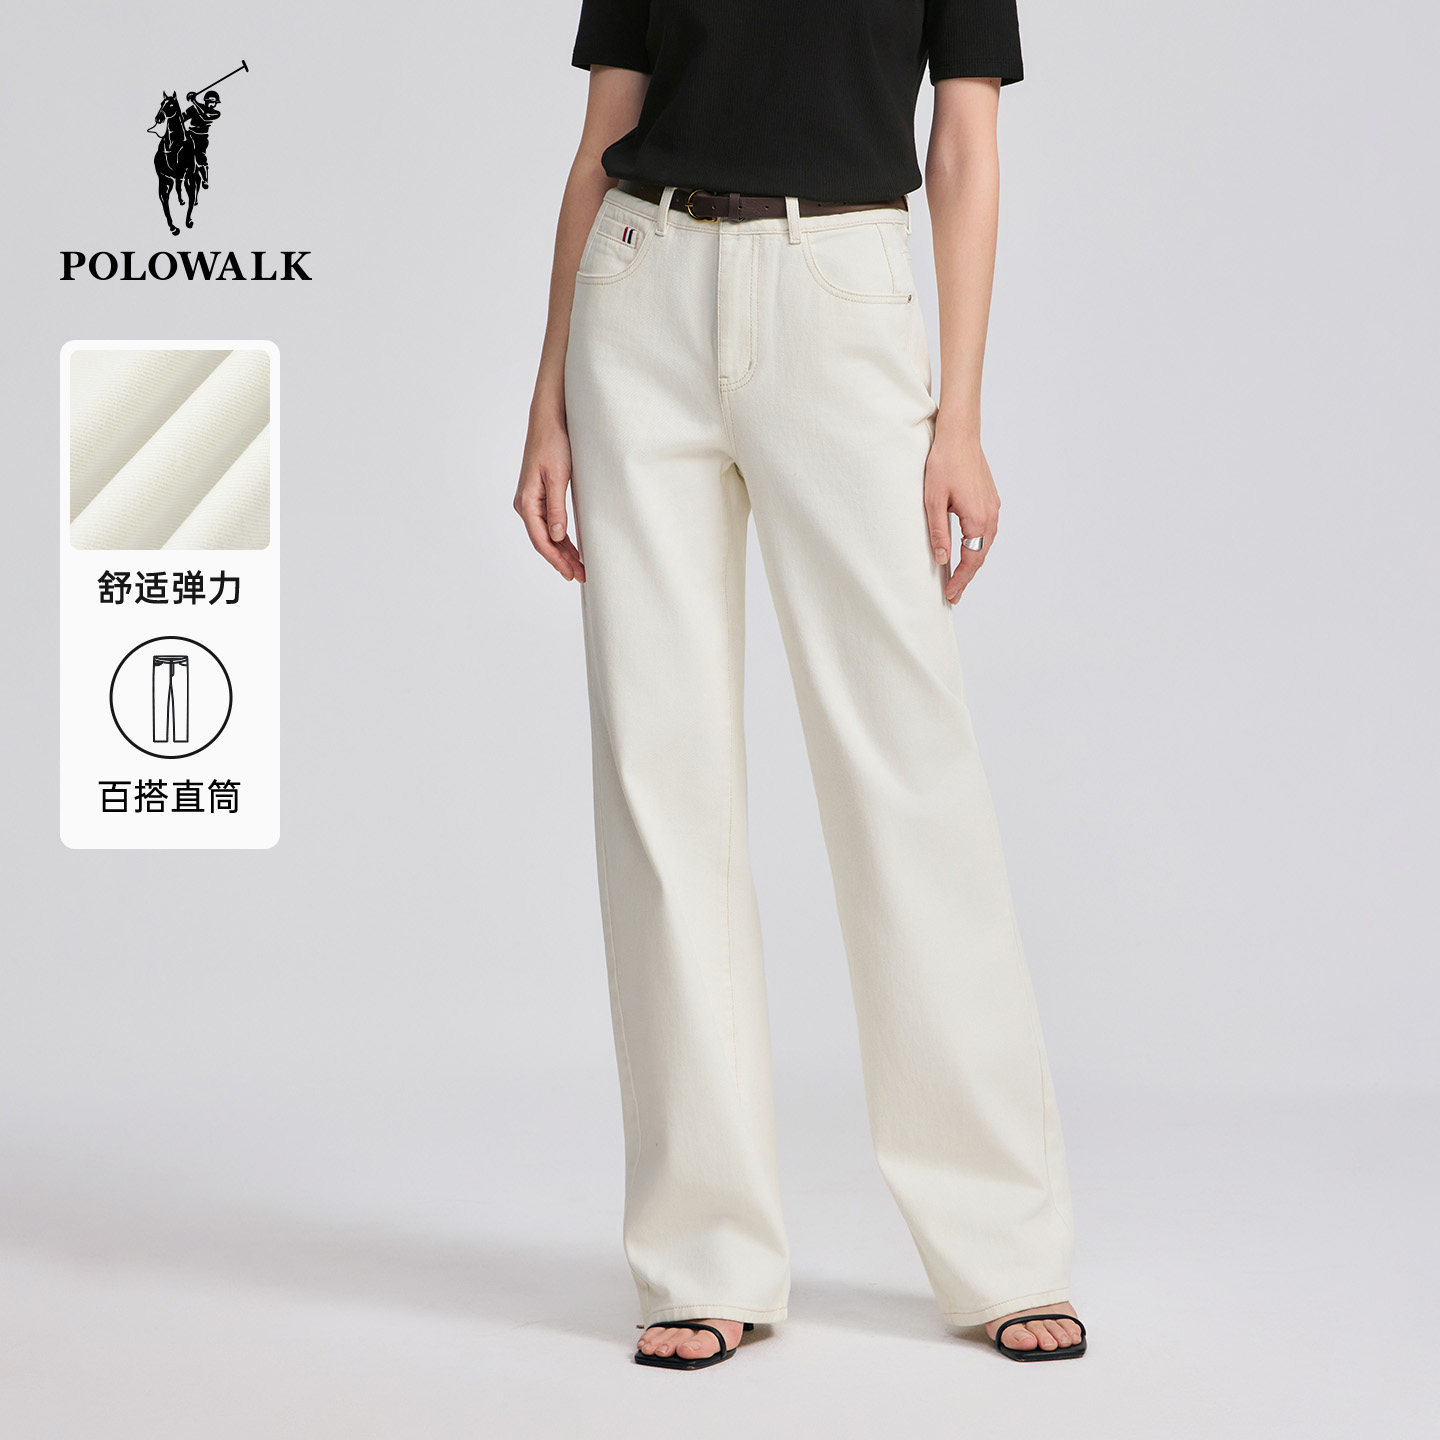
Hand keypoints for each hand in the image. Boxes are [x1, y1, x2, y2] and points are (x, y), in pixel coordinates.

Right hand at [514, 418, 584, 582]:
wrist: (548, 421)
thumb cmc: (553, 444)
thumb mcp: (558, 477)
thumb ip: (557, 508)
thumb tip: (557, 537)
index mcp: (527, 502)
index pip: (541, 540)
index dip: (556, 560)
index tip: (571, 573)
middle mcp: (525, 504)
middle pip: (543, 541)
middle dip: (561, 561)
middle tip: (581, 576)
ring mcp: (531, 501)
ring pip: (547, 535)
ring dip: (562, 552)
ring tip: (579, 567)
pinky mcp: (539, 496)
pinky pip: (549, 524)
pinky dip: (560, 538)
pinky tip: (571, 548)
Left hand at [924, 432, 998, 604]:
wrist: (960, 435)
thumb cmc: (944, 463)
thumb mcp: (933, 500)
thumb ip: (938, 532)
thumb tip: (942, 560)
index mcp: (978, 518)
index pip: (972, 560)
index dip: (961, 580)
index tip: (950, 595)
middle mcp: (991, 515)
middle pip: (981, 555)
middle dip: (967, 576)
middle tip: (953, 595)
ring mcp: (993, 507)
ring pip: (985, 544)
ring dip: (973, 562)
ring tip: (958, 578)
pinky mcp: (990, 500)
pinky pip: (986, 531)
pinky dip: (977, 546)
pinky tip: (966, 550)